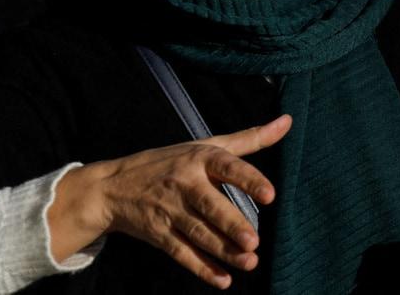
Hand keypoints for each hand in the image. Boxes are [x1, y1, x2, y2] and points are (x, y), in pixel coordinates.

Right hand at [50, 115, 290, 289]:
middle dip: (231, 225)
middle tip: (254, 241)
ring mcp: (170, 211)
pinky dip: (201, 268)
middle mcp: (185, 184)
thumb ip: (250, 138)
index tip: (270, 195)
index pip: (228, 167)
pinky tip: (223, 280)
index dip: (248, 180)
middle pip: (210, 206)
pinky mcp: (159, 234)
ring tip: (249, 262)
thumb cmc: (170, 162)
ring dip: (223, 251)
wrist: (111, 188)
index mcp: (200, 159)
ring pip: (198, 234)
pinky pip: (182, 253)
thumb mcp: (207, 145)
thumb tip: (289, 121)